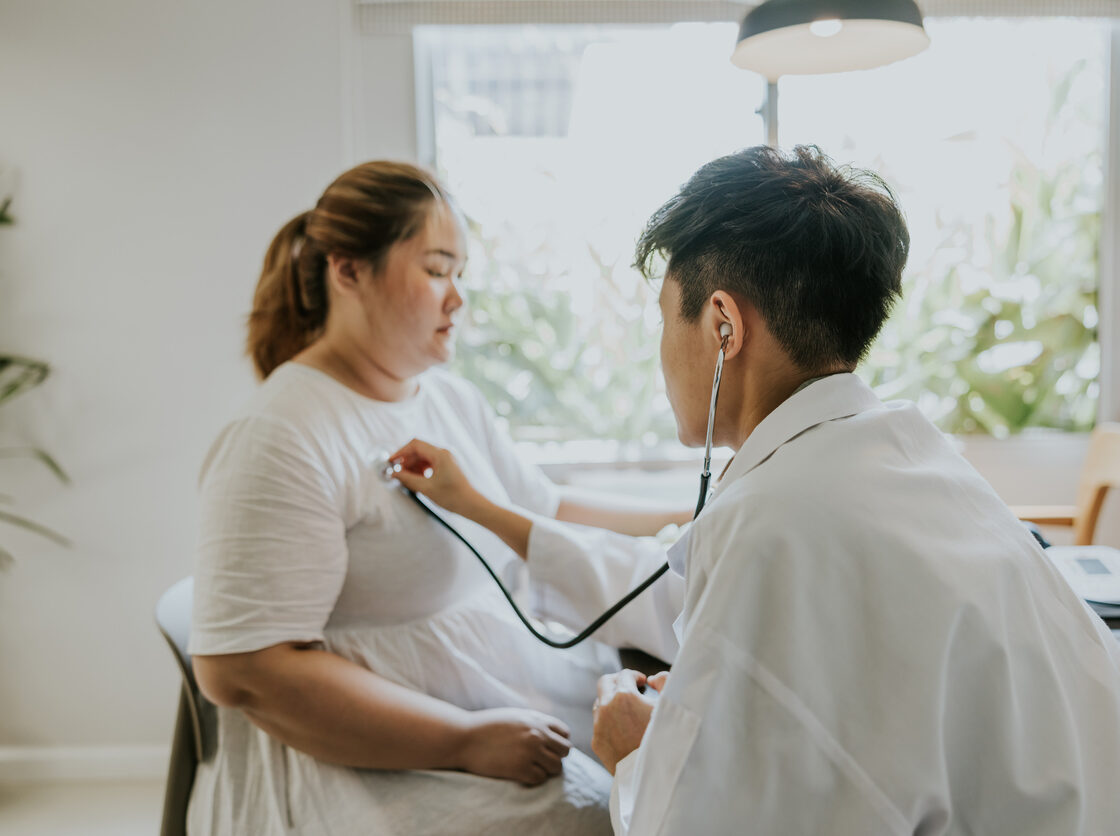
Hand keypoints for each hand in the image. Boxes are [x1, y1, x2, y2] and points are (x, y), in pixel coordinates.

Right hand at [389, 439, 482, 517]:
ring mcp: (446, 460)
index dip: (401, 452)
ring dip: (413, 466)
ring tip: (407, 479)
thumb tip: (395, 474)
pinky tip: (417, 480)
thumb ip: (408, 479)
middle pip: (419, 450)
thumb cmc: (453, 496)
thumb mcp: (426, 488)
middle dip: (406, 461)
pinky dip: (421, 469)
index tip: (392, 461)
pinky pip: (429, 463)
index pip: (415, 445)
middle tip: (398, 473)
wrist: (471, 504)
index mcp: (440, 454)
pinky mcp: (447, 467)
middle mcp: (444, 454)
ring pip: (423, 457)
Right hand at [457, 707, 571, 785]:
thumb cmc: (486, 727)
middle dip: (555, 757)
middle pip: (565, 751)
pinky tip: (522, 775)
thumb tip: (552, 734)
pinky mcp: (520, 769)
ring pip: (556, 767)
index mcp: (536, 720)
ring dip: (546, 770)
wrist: (464, 738)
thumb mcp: (514, 716)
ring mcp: (530, 752)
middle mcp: (537, 734)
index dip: (558, 742)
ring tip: (531, 768)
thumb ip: (534, 722)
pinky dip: (533, 779)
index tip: (548, 748)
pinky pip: (540, 779)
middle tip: (541, 761)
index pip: (565, 733)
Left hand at [591, 669, 668, 773]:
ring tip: (627, 710)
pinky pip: (599, 725)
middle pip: (605, 683)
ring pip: (599, 704)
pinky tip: (623, 729)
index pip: (625, 674)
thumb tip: (652, 679)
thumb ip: (665, 682)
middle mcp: (607, 708)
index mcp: (624, 696)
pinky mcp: (597, 743)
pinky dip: (609, 721)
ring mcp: (599, 726)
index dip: (636, 676)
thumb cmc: (668, 740)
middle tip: (631, 688)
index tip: (643, 682)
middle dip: (618, 681)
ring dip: (611, 701)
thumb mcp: (671, 705)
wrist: (656, 776)